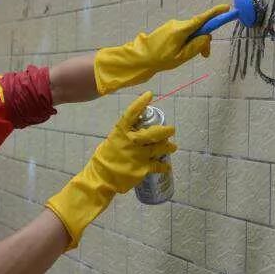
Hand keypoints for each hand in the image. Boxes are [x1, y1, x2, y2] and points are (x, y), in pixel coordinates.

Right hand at [45, 91, 176, 248]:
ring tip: (173, 146)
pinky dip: (164, 166)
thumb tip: (136, 129)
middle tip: (172, 129)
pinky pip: (158, 165)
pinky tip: (167, 166)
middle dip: (165, 130)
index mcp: (121, 132)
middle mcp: (131, 142)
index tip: (149, 95)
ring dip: (168, 146)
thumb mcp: (112, 141)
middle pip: (153, 133)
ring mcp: (139, 155)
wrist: (102, 178)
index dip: (141, 103)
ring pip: (159, 148)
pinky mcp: (143, 169)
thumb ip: (125, 135)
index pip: (132, 113)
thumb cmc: (105, 158)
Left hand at [93, 4, 229, 94]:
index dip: (215, 13)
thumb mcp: (181, 57)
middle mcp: (178, 24)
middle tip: (204, 56)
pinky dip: (188, 41)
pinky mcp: (169, 29)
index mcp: (181, 30)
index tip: (227, 8)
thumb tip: (207, 38)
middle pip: (199, 28)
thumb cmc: (160, 59)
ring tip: (187, 56)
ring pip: (192, 32)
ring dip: (195, 42)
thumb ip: (196, 47)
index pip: (202, 19)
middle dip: (204, 40)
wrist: (140, 58)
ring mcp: (173, 25)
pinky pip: (184, 33)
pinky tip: (180, 52)